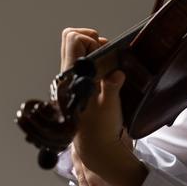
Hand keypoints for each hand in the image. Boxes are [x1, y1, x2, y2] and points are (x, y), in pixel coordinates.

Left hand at [60, 28, 146, 185]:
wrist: (96, 146)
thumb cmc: (101, 128)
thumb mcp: (110, 106)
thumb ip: (112, 86)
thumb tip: (117, 72)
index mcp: (73, 77)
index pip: (73, 40)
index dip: (89, 39)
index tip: (103, 50)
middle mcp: (69, 74)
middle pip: (73, 38)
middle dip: (92, 39)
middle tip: (107, 54)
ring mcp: (73, 78)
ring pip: (78, 49)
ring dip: (95, 50)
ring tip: (108, 67)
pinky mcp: (79, 84)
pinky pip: (84, 61)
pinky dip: (97, 60)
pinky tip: (107, 74)